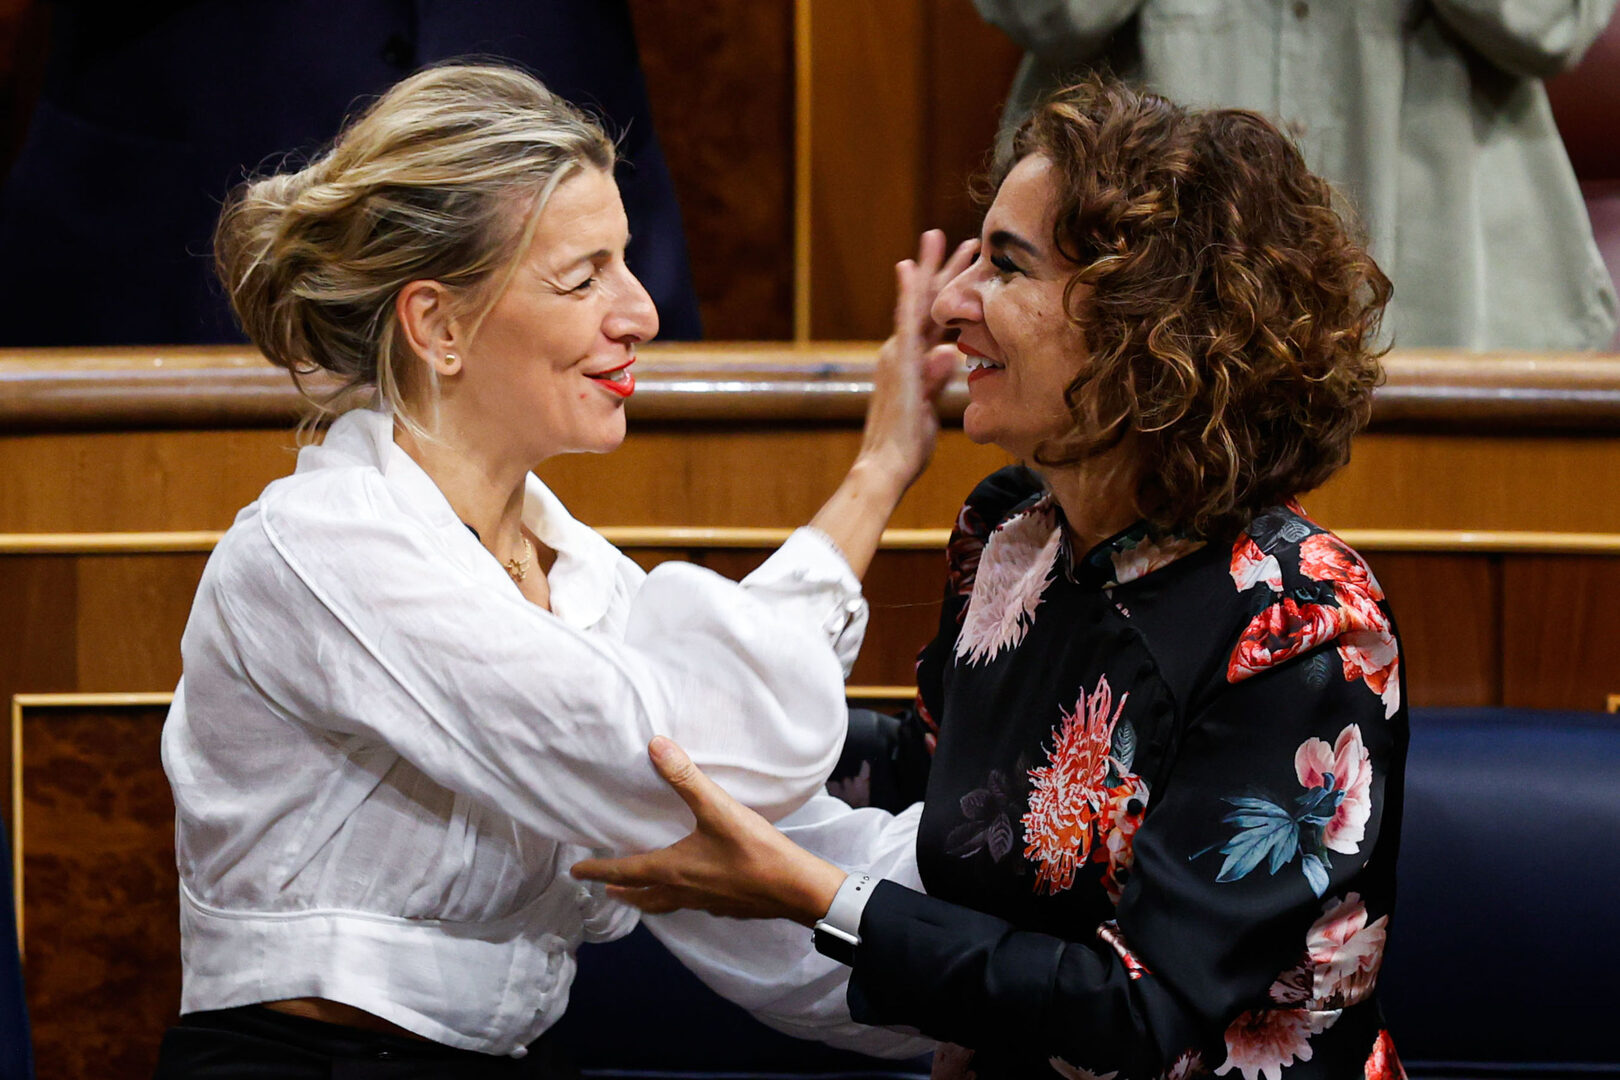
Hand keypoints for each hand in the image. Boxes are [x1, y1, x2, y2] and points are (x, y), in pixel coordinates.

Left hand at [571, 737, 847, 925]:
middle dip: (621, 891)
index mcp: (673, 870)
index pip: (625, 871)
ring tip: (642, 893)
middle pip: (643, 896)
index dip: (598, 870)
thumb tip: (656, 746)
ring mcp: (706, 903)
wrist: (796, 890)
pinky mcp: (728, 907)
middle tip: (605, 889)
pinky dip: (681, 899)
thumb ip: (686, 778)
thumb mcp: (718, 810)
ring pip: (667, 904)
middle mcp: (684, 891)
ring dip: (649, 898)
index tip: (575, 874)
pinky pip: (693, 904)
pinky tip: (694, 890)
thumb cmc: (754, 851)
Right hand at [857, 230, 978, 492]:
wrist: (885, 467)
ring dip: (929, 269)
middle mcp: (900, 353)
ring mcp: (898, 355)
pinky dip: (909, 294)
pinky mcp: (899, 363)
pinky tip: (911, 268)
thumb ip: (937, 379)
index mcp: (910, 364)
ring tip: (939, 237)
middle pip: (926, 302)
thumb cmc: (906, 448)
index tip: (968, 267)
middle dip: (942, 268)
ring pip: (917, 303)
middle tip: (962, 239)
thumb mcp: (929, 408)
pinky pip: (906, 322)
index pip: (934, 321)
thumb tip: (950, 355)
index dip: (950, 292)